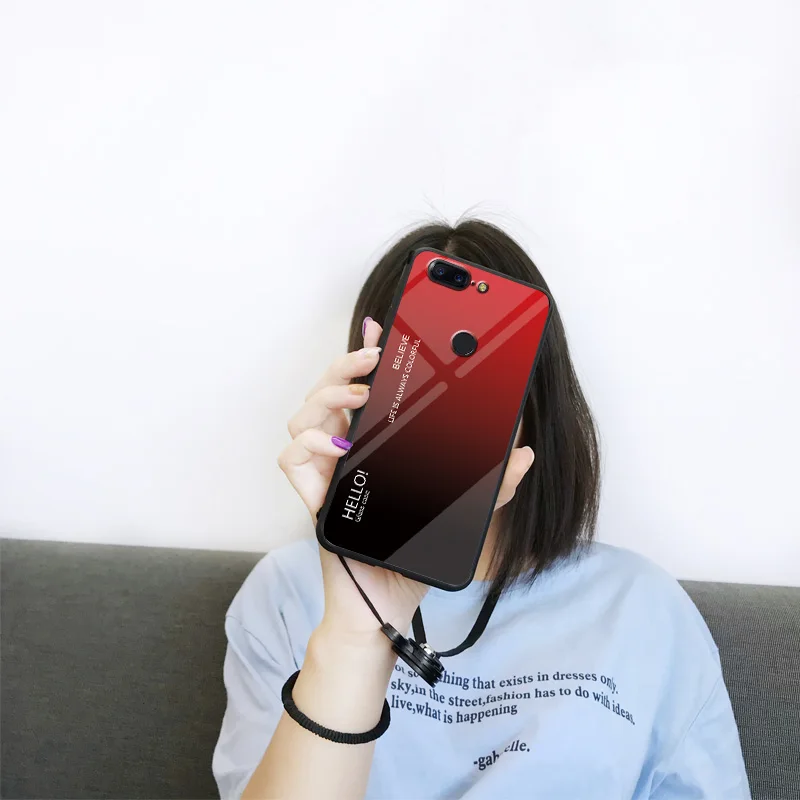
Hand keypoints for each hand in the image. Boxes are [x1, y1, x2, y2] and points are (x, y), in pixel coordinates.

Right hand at [278, 318, 534, 639]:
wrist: (388, 605)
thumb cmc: (412, 554)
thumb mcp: (464, 512)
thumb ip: (493, 483)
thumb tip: (524, 452)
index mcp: (375, 447)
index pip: (363, 389)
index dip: (366, 355)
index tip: (382, 326)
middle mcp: (344, 454)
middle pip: (327, 390)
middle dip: (346, 364)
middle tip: (373, 357)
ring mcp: (325, 475)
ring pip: (302, 416)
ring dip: (328, 397)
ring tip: (361, 397)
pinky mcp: (313, 499)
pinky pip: (290, 460)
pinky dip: (309, 446)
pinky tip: (338, 448)